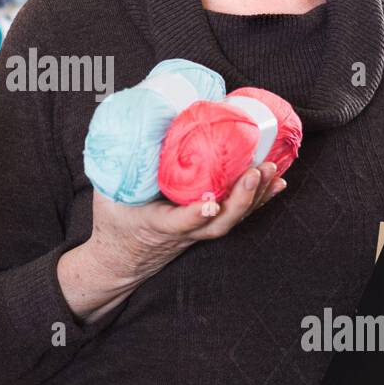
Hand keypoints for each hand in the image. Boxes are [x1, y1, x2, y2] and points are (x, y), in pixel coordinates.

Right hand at [59, 162, 287, 319]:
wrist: (120, 258)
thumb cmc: (114, 221)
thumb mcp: (107, 195)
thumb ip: (118, 166)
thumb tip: (129, 126)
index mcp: (155, 224)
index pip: (177, 224)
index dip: (194, 215)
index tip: (210, 204)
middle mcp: (183, 232)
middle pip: (218, 224)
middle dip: (241, 199)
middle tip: (255, 172)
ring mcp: (198, 232)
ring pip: (232, 220)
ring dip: (255, 196)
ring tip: (272, 169)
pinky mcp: (207, 226)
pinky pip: (237, 214)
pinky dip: (259, 198)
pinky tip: (276, 182)